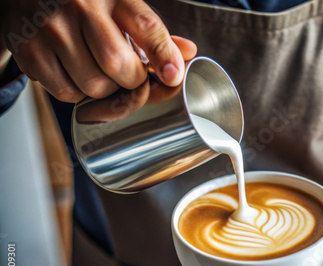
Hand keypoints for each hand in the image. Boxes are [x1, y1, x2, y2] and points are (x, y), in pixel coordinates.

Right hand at [1, 0, 196, 101]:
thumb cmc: (83, 2)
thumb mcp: (121, 6)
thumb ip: (153, 32)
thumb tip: (187, 53)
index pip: (146, 27)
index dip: (165, 56)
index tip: (174, 77)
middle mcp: (80, 7)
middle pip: (119, 67)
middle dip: (130, 80)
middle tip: (126, 73)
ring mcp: (51, 29)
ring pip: (94, 86)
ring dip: (104, 89)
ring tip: (96, 68)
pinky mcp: (28, 50)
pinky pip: (66, 93)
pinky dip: (76, 91)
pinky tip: (73, 70)